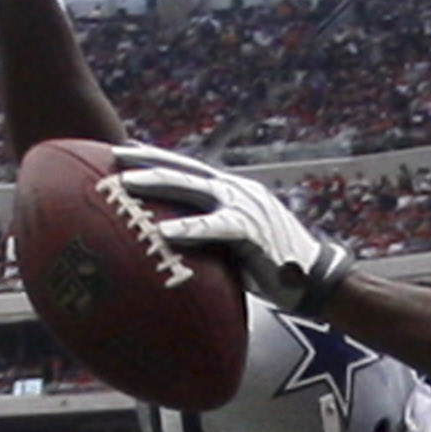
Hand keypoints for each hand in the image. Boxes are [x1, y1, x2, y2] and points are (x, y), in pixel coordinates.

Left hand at [110, 145, 354, 312]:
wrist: (318, 281)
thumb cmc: (276, 269)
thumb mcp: (238, 246)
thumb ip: (211, 239)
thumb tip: (178, 250)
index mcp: (233, 192)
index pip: (188, 168)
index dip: (156, 157)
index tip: (123, 150)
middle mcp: (237, 191)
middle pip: (184, 169)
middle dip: (147, 160)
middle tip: (112, 157)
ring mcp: (245, 207)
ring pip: (194, 189)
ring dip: (158, 184)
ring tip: (125, 186)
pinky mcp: (252, 231)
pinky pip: (215, 227)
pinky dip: (187, 228)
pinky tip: (162, 231)